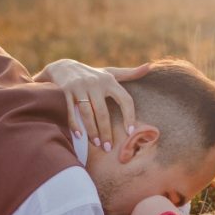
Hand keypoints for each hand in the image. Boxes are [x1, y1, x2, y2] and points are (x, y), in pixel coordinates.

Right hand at [33, 59, 149, 151]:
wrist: (64, 67)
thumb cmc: (93, 74)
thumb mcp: (110, 72)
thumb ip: (129, 73)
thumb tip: (150, 66)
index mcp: (109, 81)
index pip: (124, 99)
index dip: (129, 116)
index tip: (131, 132)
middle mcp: (96, 83)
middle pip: (103, 112)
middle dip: (106, 131)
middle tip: (108, 147)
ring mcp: (80, 86)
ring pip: (87, 113)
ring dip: (92, 131)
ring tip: (96, 144)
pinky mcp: (67, 90)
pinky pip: (72, 111)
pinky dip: (75, 124)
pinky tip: (79, 136)